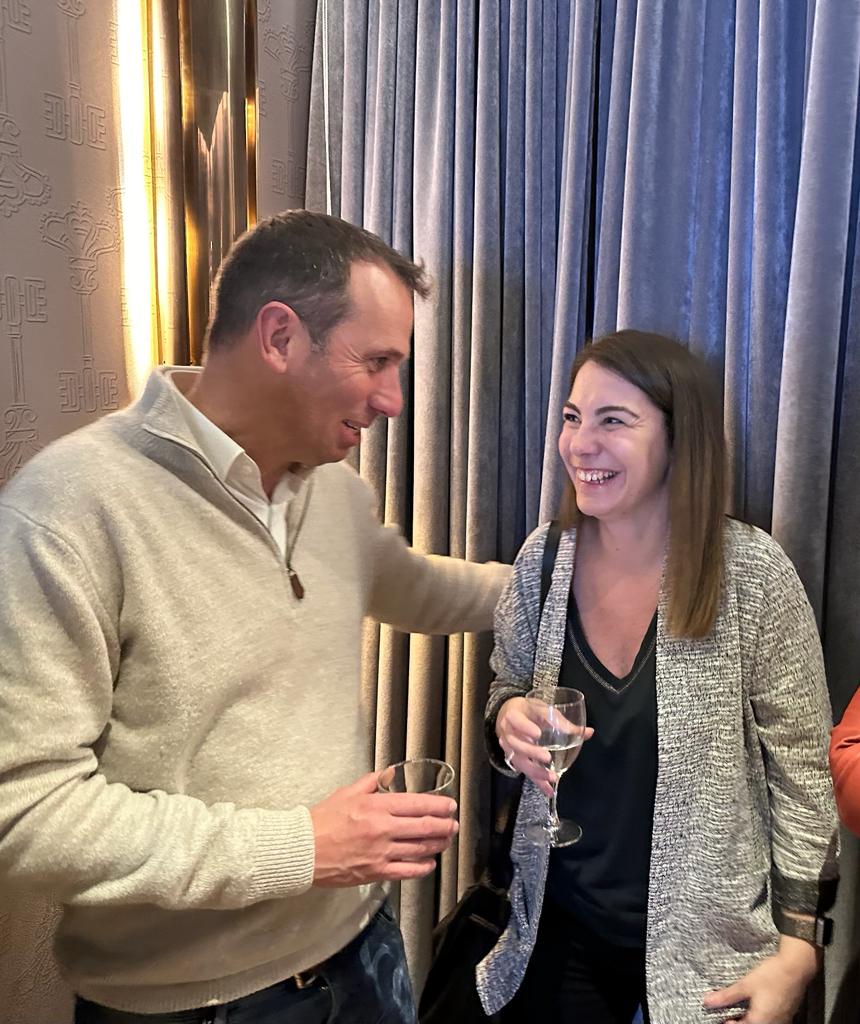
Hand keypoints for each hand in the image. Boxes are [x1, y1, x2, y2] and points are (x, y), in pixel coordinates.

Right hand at [310, 773, 457, 885]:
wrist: (303, 850)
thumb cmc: (323, 819)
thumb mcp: (347, 792)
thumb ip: (372, 782)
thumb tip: (390, 772)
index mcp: (376, 806)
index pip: (417, 804)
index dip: (438, 805)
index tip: (450, 805)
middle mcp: (383, 829)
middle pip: (425, 827)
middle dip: (445, 825)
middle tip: (454, 823)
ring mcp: (382, 853)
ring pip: (420, 849)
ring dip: (438, 844)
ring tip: (447, 840)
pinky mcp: (377, 872)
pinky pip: (407, 871)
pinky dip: (423, 867)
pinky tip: (430, 863)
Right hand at [496, 697, 592, 797]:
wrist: (508, 716)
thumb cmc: (528, 711)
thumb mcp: (542, 709)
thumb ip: (561, 721)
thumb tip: (587, 732)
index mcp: (513, 714)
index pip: (515, 719)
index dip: (524, 727)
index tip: (537, 734)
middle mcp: (508, 732)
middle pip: (515, 743)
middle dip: (531, 752)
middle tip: (547, 758)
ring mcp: (509, 748)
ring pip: (519, 761)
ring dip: (535, 771)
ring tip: (552, 777)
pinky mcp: (515, 760)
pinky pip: (526, 772)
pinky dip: (538, 782)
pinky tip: (549, 790)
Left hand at [703, 937, 819, 1022]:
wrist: (796, 968)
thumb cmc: (771, 976)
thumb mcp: (745, 984)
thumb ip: (727, 996)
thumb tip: (707, 1002)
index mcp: (760, 1022)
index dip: (728, 1023)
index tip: (721, 1015)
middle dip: (739, 1020)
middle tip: (729, 1010)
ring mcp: (781, 1021)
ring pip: (761, 1023)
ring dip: (749, 1018)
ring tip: (741, 1006)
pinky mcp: (786, 1014)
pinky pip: (770, 1020)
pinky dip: (760, 1015)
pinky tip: (755, 1003)